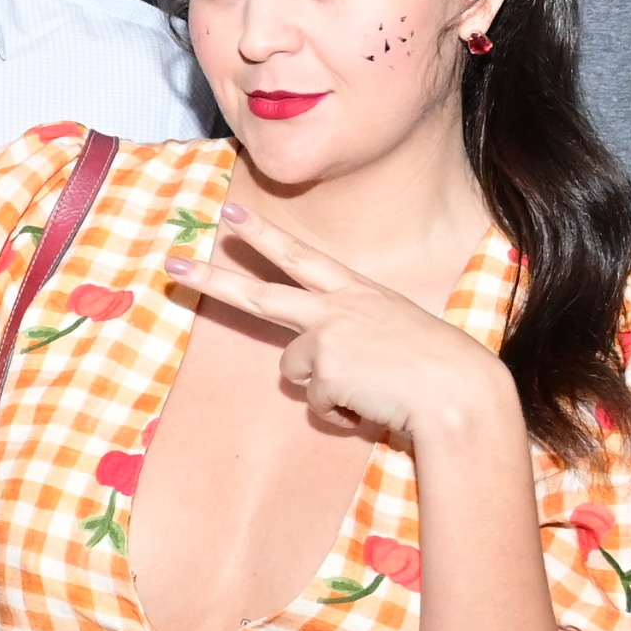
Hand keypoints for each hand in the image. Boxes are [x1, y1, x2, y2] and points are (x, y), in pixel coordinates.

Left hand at [164, 205, 515, 445]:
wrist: (458, 391)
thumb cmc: (438, 369)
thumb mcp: (396, 333)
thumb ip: (354, 336)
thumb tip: (318, 369)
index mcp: (358, 293)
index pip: (303, 258)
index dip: (265, 237)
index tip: (232, 216)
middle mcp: (336, 307)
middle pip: (260, 294)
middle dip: (212, 279)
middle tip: (172, 265)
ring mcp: (327, 335)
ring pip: (294, 370)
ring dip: (325, 389)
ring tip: (369, 388)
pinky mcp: (324, 368)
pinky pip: (316, 403)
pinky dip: (340, 414)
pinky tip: (372, 404)